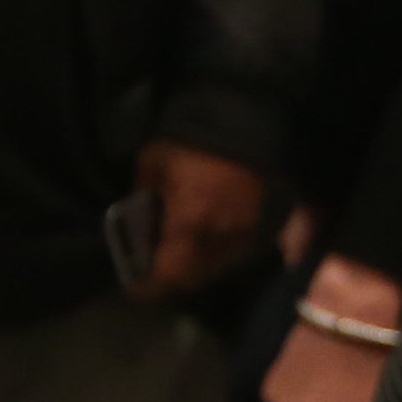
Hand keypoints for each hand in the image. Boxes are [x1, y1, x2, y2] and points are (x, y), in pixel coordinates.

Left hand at [133, 138, 266, 299]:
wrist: (245, 114)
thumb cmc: (190, 137)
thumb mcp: (152, 163)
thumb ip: (143, 199)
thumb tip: (137, 224)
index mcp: (192, 224)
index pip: (170, 273)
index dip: (149, 286)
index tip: (132, 287)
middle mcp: (225, 237)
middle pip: (197, 276)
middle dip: (173, 278)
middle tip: (152, 269)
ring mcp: (252, 231)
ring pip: (221, 265)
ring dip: (198, 266)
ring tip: (177, 254)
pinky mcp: (269, 221)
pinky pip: (240, 250)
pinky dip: (220, 252)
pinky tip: (205, 238)